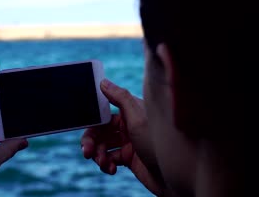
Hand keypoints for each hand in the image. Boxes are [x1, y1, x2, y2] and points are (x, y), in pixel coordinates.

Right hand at [81, 79, 164, 195]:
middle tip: (87, 152)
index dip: (92, 122)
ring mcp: (128, 143)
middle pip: (100, 131)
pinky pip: (109, 158)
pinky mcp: (129, 158)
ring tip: (103, 163)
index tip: (83, 128)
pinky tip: (111, 169)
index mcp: (131, 112)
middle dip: (92, 142)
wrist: (176, 177)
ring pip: (103, 146)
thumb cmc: (161, 145)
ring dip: (98, 155)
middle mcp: (129, 126)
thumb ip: (120, 98)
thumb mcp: (138, 119)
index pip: (104, 114)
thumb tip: (103, 82)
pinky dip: (106, 163)